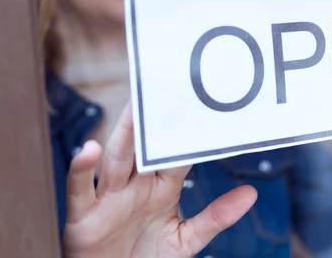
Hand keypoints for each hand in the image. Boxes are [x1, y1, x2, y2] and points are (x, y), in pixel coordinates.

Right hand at [63, 103, 256, 257]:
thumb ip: (216, 217)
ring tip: (132, 109)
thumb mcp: (186, 239)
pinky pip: (80, 189)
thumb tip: (252, 193)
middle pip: (144, 149)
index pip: (176, 155)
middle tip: (164, 91)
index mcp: (161, 189)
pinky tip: (89, 149)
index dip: (187, 133)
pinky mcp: (83, 215)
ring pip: (117, 160)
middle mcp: (135, 187)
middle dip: (153, 122)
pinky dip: (81, 168)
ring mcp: (109, 198)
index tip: (200, 107)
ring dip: (124, 134)